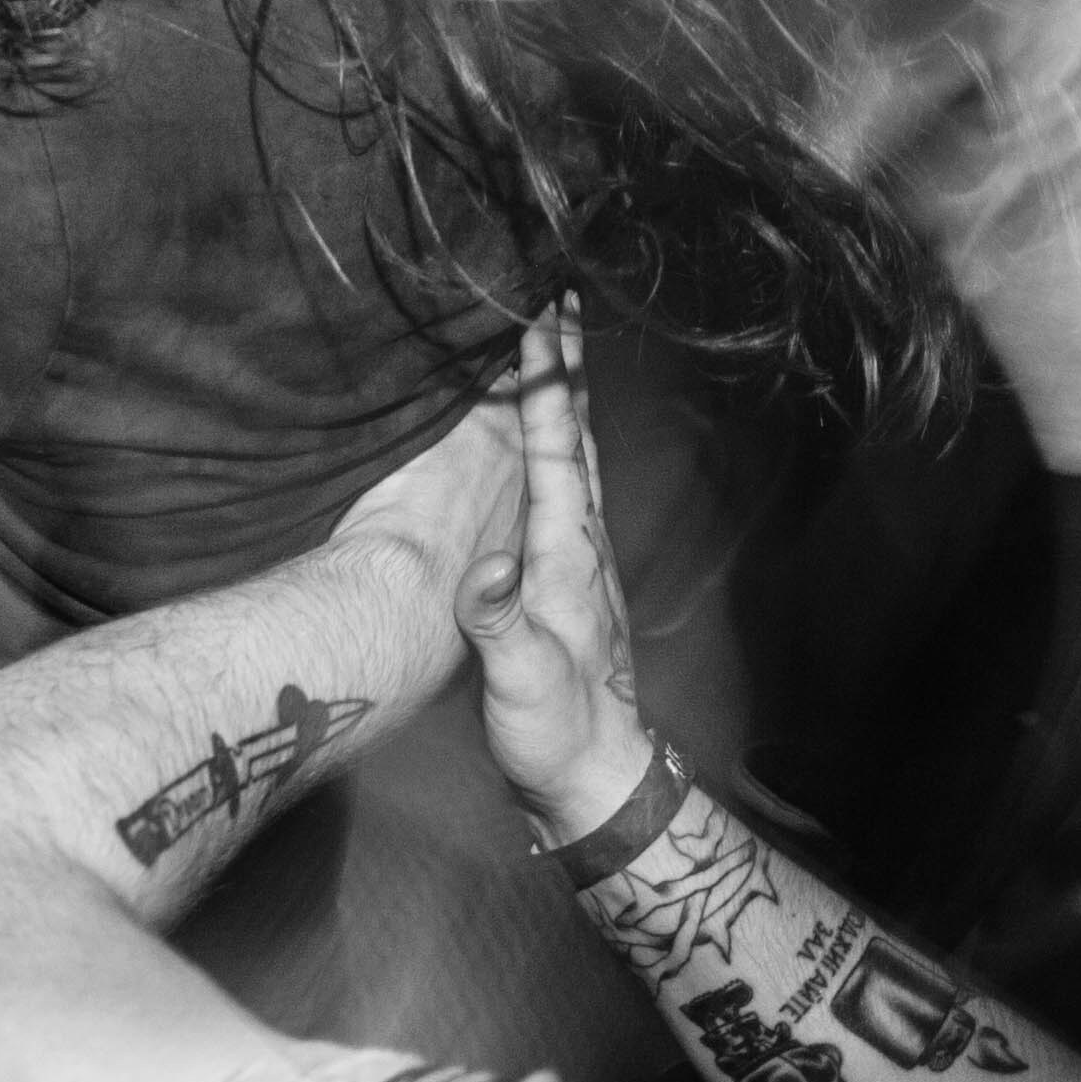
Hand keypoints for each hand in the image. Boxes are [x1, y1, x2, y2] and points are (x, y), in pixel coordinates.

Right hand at [457, 316, 655, 845]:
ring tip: (557, 350)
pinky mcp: (570, 579)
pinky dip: (559, 444)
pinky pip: (566, 488)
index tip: (541, 317)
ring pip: (578, 459)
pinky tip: (550, 443)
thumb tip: (485, 563)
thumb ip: (497, 621)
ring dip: (567, 400)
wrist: (594, 779)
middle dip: (566, 368)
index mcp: (567, 554)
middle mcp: (582, 545)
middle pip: (576, 437)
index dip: (547, 383)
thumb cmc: (554, 729)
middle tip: (560, 301)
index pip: (556, 450)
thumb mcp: (519, 679)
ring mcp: (582, 562)